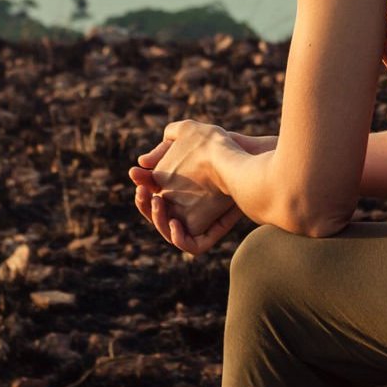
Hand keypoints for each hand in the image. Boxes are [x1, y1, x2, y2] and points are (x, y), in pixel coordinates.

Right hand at [128, 122, 252, 254]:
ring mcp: (201, 225)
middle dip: (145, 205)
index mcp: (180, 193)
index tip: (134, 175)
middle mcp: (189, 212)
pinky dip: (179, 238)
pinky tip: (174, 222)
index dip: (143, 188)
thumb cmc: (226, 147)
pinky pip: (192, 245)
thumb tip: (141, 162)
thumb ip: (166, 148)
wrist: (253, 156)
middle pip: (158, 216)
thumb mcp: (191, 141)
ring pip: (170, 231)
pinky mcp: (214, 235)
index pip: (154, 197)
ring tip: (158, 202)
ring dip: (158, 219)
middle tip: (142, 192)